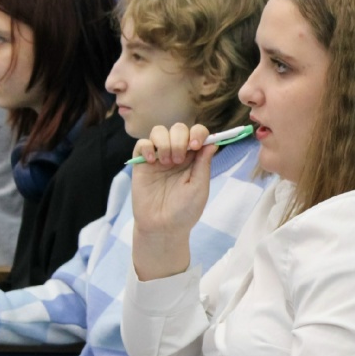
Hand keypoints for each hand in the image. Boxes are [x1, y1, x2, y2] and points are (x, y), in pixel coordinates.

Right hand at [129, 123, 217, 280]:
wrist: (162, 227)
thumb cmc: (184, 210)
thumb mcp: (199, 187)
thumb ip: (204, 164)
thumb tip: (213, 142)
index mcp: (193, 159)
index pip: (197, 134)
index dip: (198, 133)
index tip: (196, 146)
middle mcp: (176, 154)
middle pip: (178, 128)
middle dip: (180, 139)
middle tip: (179, 160)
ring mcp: (158, 157)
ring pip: (159, 131)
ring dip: (164, 142)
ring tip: (166, 162)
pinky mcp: (142, 163)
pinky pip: (142, 143)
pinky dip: (147, 147)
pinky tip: (152, 162)